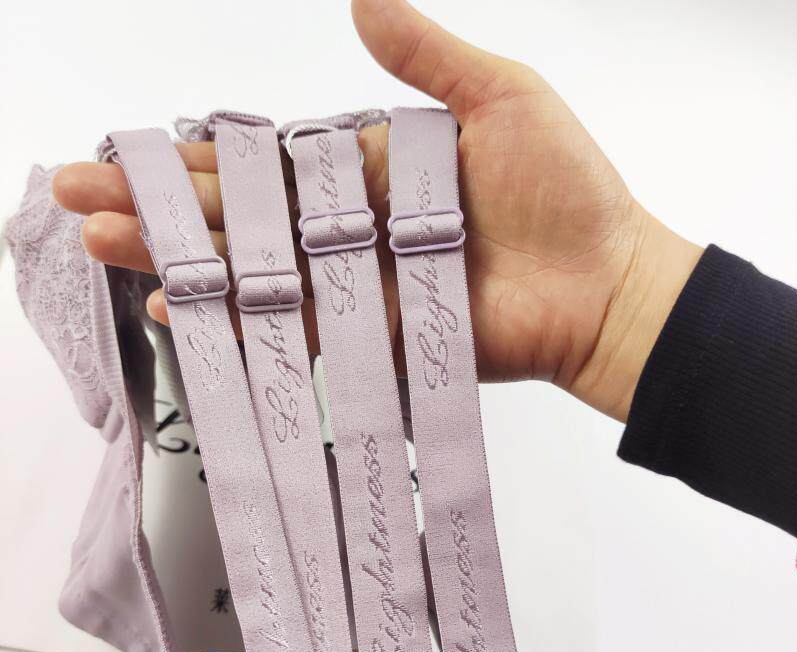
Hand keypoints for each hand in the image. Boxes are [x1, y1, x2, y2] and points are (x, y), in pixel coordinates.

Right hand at [52, 0, 702, 420]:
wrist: (605, 281)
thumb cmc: (566, 192)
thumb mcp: (499, 100)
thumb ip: (427, 60)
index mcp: (370, 171)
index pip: (264, 163)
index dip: (195, 160)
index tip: (127, 154)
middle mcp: (353, 230)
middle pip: (242, 218)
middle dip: (161, 209)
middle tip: (80, 202)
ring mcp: (361, 286)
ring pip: (257, 272)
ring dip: (180, 260)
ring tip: (108, 250)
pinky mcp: (379, 335)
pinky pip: (301, 328)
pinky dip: (245, 318)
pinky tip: (187, 310)